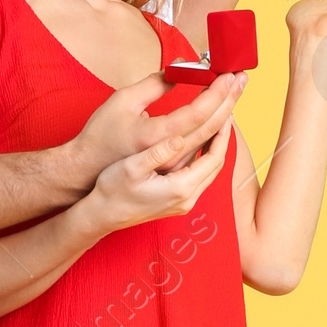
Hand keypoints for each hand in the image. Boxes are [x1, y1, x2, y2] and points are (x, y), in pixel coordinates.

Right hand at [71, 70, 245, 183]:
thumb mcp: (122, 105)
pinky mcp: (180, 189)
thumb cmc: (100, 143)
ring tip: (233, 96)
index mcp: (160, 148)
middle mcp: (176, 171)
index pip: (200, 117)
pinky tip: (219, 122)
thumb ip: (153, 87)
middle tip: (240, 79)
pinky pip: (205, 160)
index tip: (228, 74)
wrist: (90, 183)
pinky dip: (215, 138)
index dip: (217, 93)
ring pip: (213, 149)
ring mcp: (181, 185)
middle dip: (229, 102)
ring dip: (225, 120)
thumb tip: (178, 70)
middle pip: (213, 133)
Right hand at [84, 88, 236, 232]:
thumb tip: (180, 137)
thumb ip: (158, 152)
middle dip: (223, 136)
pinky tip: (201, 142)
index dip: (223, 132)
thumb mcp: (131, 167)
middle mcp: (187, 199)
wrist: (100, 215)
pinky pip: (200, 176)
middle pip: (217, 164)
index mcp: (179, 188)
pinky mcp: (178, 202)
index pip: (213, 157)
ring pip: (210, 170)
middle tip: (226, 111)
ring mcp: (184, 202)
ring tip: (218, 122)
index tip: (226, 111)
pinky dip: (205, 156)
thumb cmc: (111, 190)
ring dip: (215, 146)